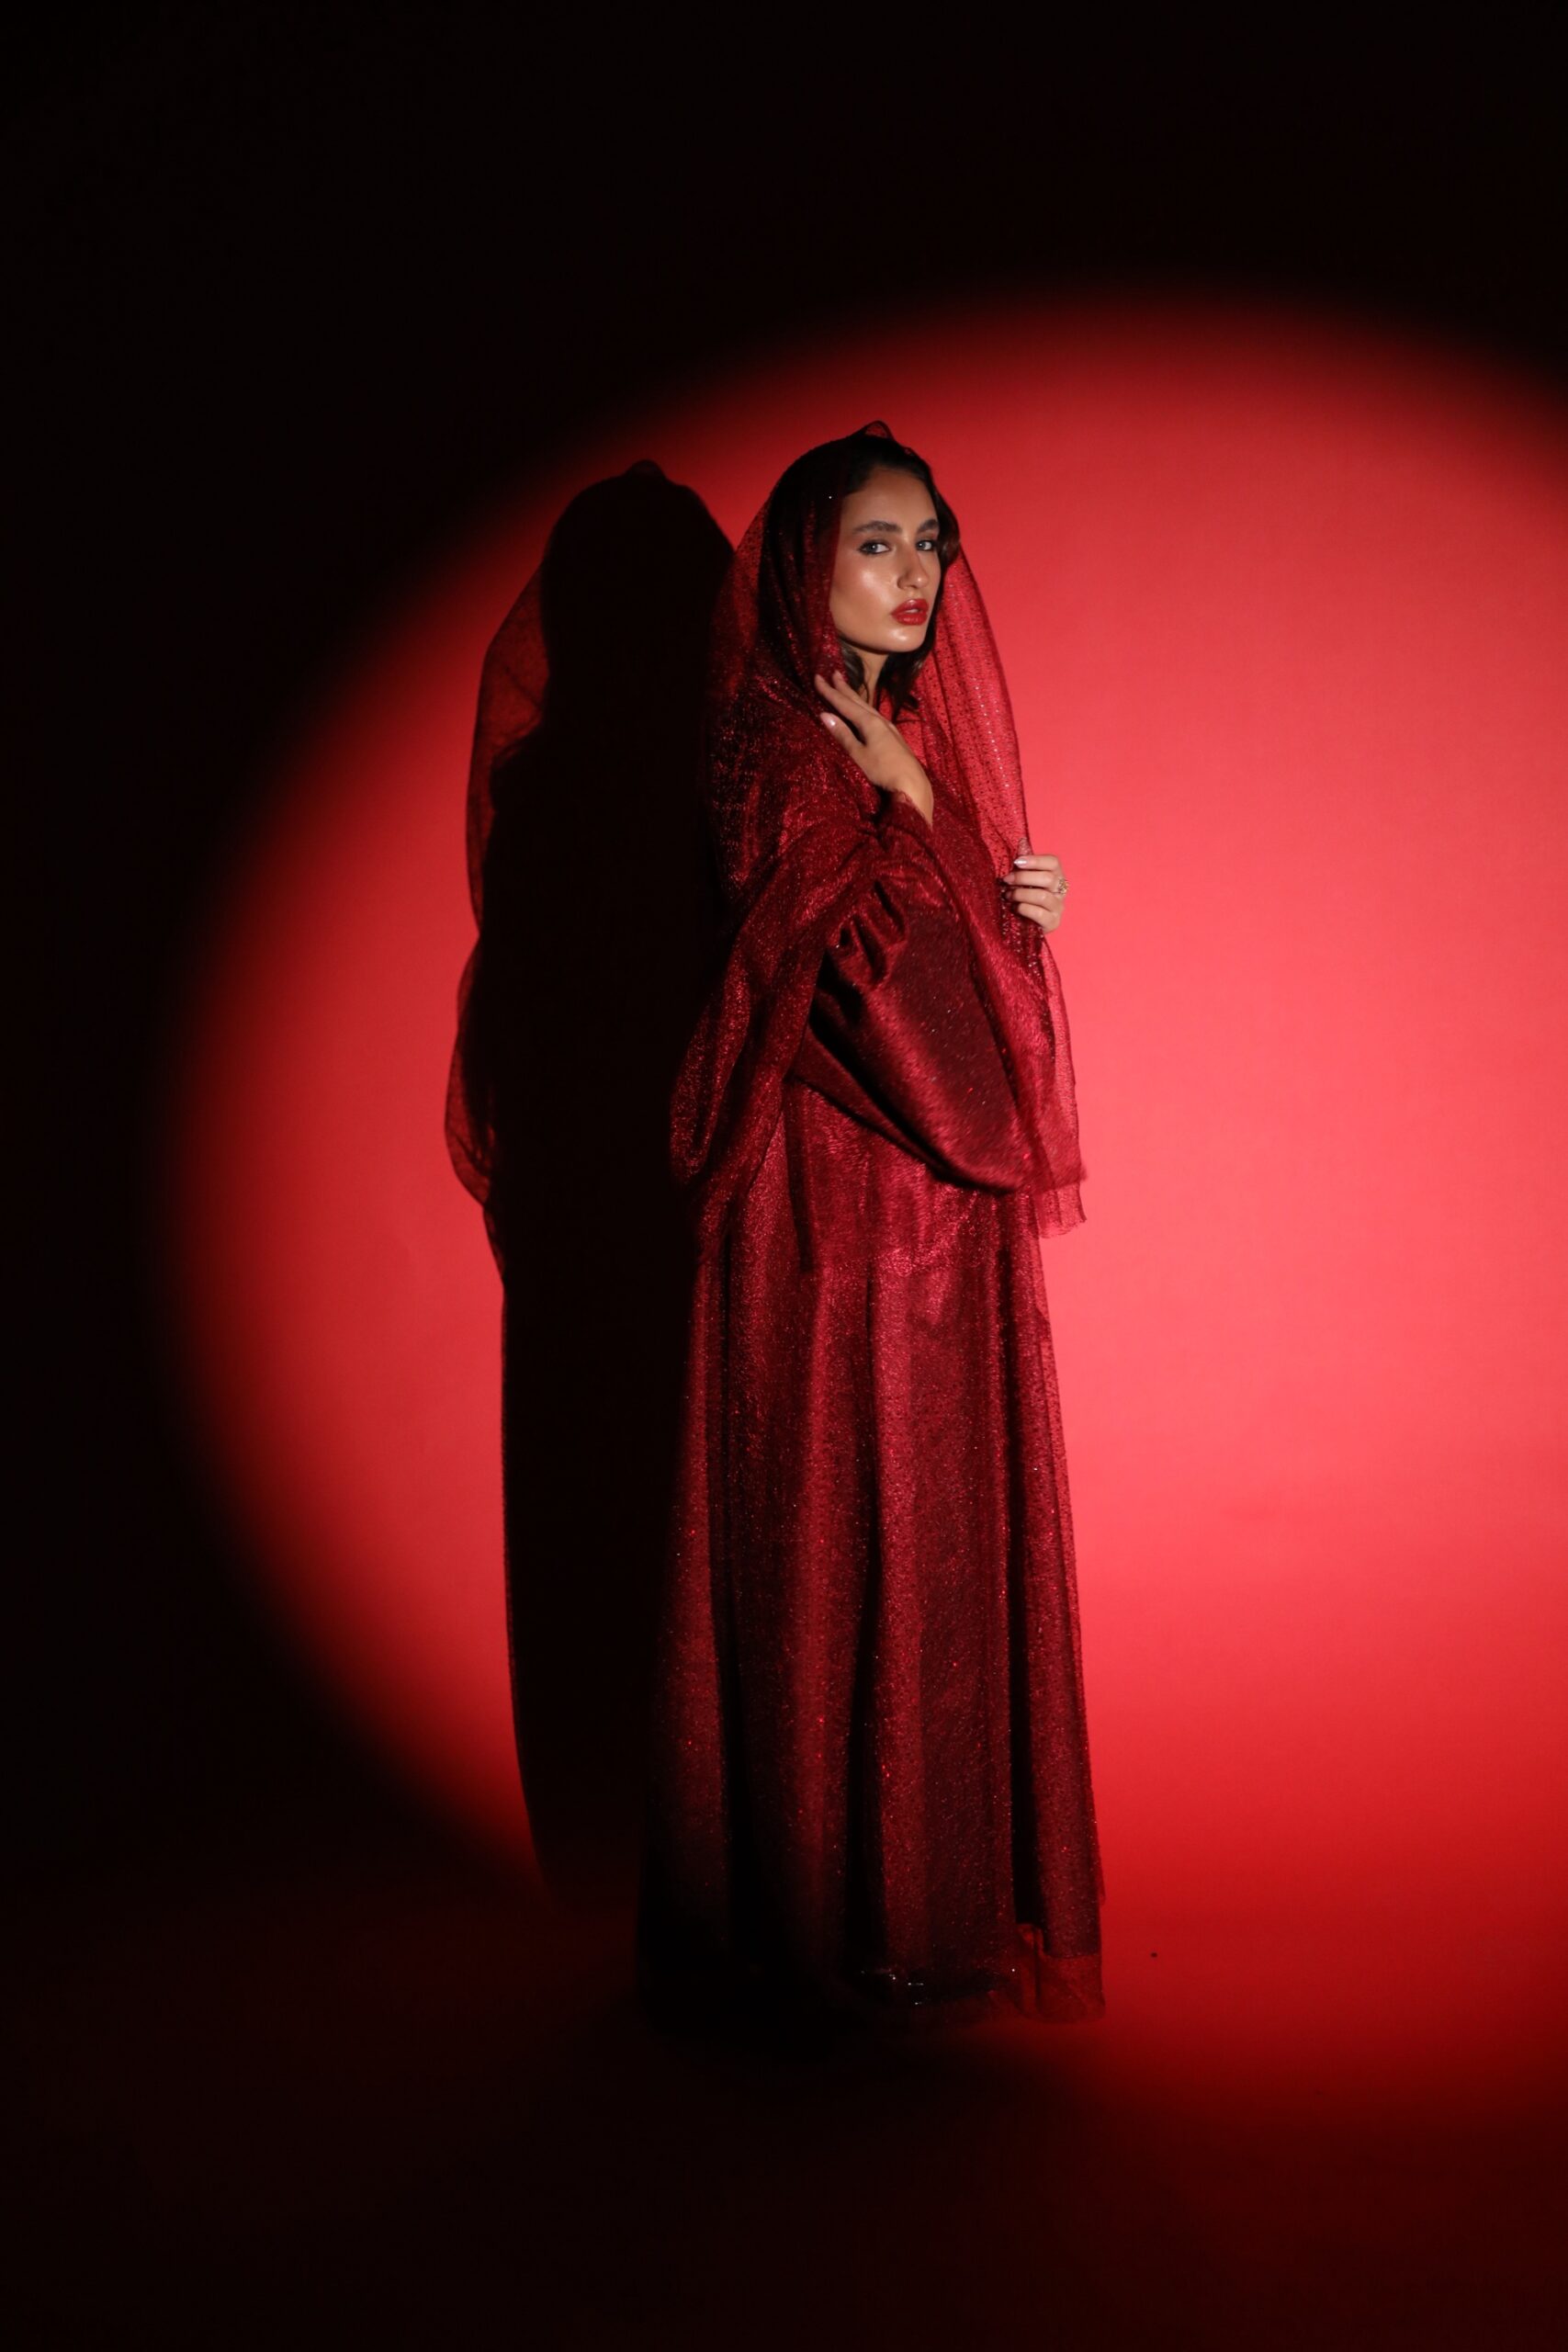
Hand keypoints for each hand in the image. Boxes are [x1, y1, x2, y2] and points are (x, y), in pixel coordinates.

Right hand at [814, 669, 934, 825]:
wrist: (912, 783)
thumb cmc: (882, 771)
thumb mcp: (858, 754)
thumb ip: (842, 734)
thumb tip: (824, 715)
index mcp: (869, 722)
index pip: (844, 703)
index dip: (830, 691)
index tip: (817, 677)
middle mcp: (879, 720)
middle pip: (857, 700)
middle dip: (844, 687)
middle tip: (833, 673)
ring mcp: (888, 727)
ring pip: (867, 707)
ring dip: (854, 697)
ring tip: (845, 688)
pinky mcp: (893, 736)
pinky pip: (873, 715)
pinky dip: (863, 708)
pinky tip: (864, 711)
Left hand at [1005, 844, 1067, 931]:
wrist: (1026, 923)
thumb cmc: (1024, 896)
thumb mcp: (1023, 879)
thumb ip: (1023, 863)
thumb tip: (1021, 840)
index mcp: (1056, 875)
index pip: (1053, 862)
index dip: (1035, 861)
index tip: (1016, 862)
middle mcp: (1061, 890)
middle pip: (1048, 878)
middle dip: (1023, 878)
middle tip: (1006, 880)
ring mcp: (1058, 907)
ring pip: (1043, 896)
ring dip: (1021, 894)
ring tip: (1008, 895)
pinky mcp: (1053, 922)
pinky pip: (1040, 914)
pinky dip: (1024, 909)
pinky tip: (1015, 908)